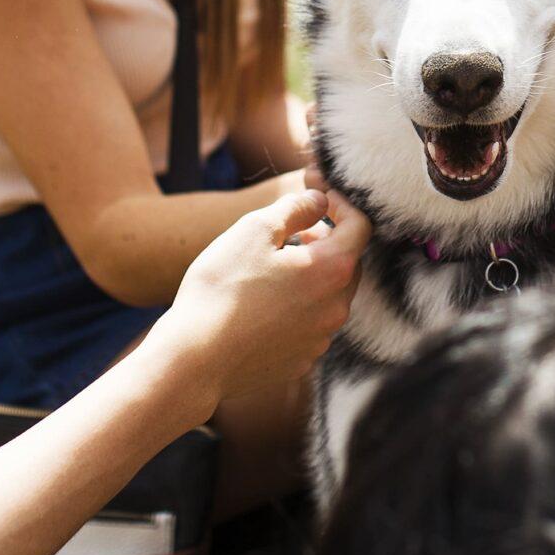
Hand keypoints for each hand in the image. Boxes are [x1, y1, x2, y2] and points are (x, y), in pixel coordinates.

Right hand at [152, 188, 365, 414]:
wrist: (194, 360)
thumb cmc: (221, 288)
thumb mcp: (254, 229)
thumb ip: (296, 208)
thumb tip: (320, 201)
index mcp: (332, 270)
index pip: (360, 225)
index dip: (340, 202)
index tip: (316, 192)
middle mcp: (337, 308)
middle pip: (347, 263)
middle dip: (327, 241)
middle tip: (295, 231)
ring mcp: (320, 339)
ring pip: (328, 296)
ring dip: (311, 275)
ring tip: (272, 267)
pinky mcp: (302, 361)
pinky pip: (309, 325)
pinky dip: (297, 308)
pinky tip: (262, 305)